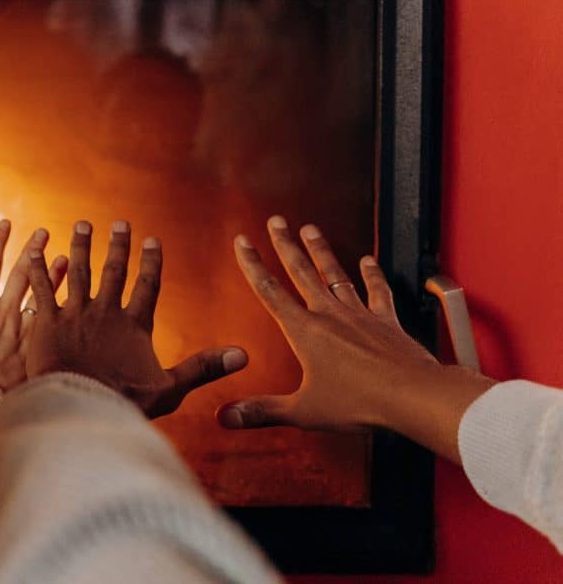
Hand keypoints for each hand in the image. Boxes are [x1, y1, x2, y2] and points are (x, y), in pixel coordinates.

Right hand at [0, 220, 66, 416]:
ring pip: (45, 295)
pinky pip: (55, 326)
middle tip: (45, 232)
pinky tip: (75, 303)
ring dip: (55, 275)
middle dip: (33, 249)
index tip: (7, 223)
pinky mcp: (38, 352)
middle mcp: (5, 313)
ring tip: (67, 258)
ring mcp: (24, 332)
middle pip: (23, 272)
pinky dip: (64, 311)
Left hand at [25, 220, 246, 417]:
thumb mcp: (170, 389)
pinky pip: (42, 288)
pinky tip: (35, 248)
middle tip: (119, 223)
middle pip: (113, 271)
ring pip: (78, 271)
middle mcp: (105, 312)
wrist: (79, 409)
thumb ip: (204, 368)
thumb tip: (244, 356)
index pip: (147, 286)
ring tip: (82, 225)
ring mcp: (75, 314)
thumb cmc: (124, 403)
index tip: (153, 240)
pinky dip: (39, 267)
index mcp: (135, 325)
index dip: (151, 262)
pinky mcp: (46, 322)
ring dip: (81, 246)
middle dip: (118, 245)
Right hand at [217, 215, 491, 436]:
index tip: (242, 241)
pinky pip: (376, 291)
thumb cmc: (358, 404)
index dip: (252, 264)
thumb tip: (225, 416)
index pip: (269, 291)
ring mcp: (359, 314)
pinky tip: (367, 260)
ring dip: (321, 251)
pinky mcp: (385, 321)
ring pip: (334, 274)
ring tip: (310, 229)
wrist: (411, 396)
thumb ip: (263, 411)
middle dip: (284, 244)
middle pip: (301, 271)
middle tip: (275, 221)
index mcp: (304, 332)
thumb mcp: (303, 411)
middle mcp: (329, 315)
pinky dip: (372, 274)